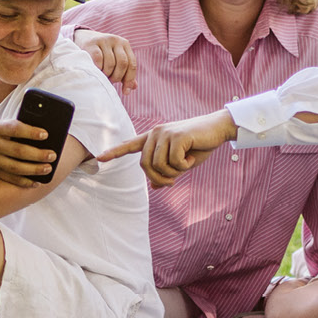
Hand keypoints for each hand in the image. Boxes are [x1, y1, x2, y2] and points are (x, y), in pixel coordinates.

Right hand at [0, 119, 58, 187]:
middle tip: (53, 155)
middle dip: (38, 154)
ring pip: (16, 167)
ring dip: (34, 169)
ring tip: (48, 168)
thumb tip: (39, 134)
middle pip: (19, 151)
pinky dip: (23, 181)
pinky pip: (8, 178)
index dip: (31, 132)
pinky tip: (35, 181)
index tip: (46, 134)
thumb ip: (11, 128)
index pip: (15, 128)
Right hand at [73, 30, 137, 89]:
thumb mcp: (115, 59)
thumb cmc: (102, 53)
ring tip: (102, 76)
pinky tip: (96, 71)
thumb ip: (124, 72)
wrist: (83, 38)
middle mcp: (116, 40)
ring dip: (107, 74)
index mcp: (125, 44)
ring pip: (110, 63)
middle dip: (117, 77)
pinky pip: (98, 60)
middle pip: (123, 63)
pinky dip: (98, 69)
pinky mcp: (92, 43)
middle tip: (110, 82)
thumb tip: (133, 87)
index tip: (125, 92)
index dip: (129, 79)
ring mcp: (104, 40)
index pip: (132, 64)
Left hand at [101, 109, 239, 186]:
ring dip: (173, 173)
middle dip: (159, 178)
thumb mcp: (182, 163)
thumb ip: (167, 172)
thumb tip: (154, 187)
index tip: (99, 158)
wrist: (218, 130)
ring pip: (158, 165)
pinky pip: (173, 161)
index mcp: (154, 138)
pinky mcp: (176, 136)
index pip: (130, 145)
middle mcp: (155, 133)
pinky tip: (191, 157)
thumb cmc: (199, 146)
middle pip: (145, 165)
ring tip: (185, 165)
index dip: (115, 152)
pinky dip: (183, 166)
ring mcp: (164, 133)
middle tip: (173, 182)